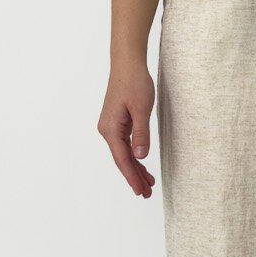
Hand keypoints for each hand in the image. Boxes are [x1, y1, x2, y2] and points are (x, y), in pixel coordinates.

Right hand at [99, 63, 157, 196]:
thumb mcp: (142, 109)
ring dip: (135, 168)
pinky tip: (142, 164)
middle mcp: (107, 130)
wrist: (127, 64)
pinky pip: (125, 144)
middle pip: (122, 159)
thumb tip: (140, 156)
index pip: (122, 159)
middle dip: (134, 177)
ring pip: (124, 153)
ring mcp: (111, 126)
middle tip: (147, 193)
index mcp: (110, 128)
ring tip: (148, 183)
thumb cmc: (134, 83)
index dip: (132, 176)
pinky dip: (134, 155)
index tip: (140, 190)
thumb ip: (141, 134)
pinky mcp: (117, 122)